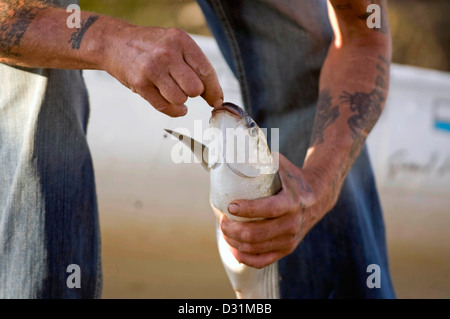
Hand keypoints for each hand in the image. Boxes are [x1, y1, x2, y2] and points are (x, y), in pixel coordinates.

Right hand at [102, 25, 222, 116]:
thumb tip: (215, 96)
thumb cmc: (149, 46)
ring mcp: (152, 69)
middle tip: (186, 88)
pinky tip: (174, 105)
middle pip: (195, 89)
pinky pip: (165, 107)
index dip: (214, 90)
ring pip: (180, 100)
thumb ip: (194, 64)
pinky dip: (173, 110)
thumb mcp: (174, 43)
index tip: (216, 100)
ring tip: (174, 91)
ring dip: (180, 101)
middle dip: (193, 93)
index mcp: (180, 40)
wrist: (114, 42)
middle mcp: (167, 53)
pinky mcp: (140, 84)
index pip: (206, 71)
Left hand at [219, 153, 339, 268]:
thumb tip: (235, 144)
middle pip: (255, 234)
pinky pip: (263, 261)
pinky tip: (234, 249)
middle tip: (222, 219)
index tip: (229, 206)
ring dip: (234, 241)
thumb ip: (261, 156)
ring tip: (225, 230)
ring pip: (255, 248)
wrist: (319, 196)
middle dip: (232, 229)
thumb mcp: (281, 164)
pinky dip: (245, 258)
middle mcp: (292, 223)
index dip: (245, 210)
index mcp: (292, 202)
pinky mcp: (288, 249)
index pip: (267, 209)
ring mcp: (290, 239)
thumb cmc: (293, 178)